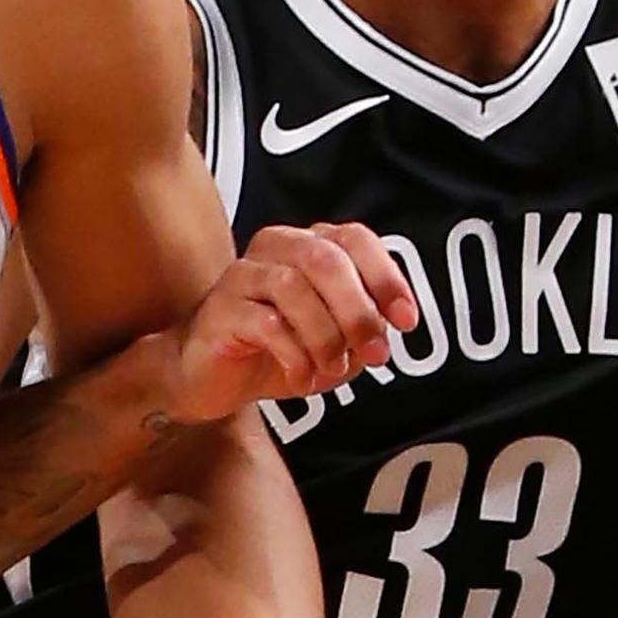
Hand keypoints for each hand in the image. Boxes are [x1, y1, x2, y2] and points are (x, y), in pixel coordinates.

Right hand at [168, 222, 419, 427]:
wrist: (210, 378)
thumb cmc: (275, 350)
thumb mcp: (334, 341)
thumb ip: (362, 328)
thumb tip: (387, 328)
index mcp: (310, 245)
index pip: (355, 239)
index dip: (387, 277)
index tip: (406, 320)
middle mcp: (276, 248)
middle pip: (325, 259)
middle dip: (358, 311)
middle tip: (374, 354)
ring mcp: (244, 275)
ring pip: (293, 287)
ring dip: (325, 337)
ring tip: (332, 371)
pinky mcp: (220, 309)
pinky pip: (264, 323)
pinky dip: (294, 355)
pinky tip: (301, 378)